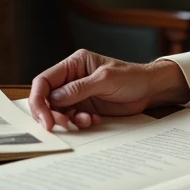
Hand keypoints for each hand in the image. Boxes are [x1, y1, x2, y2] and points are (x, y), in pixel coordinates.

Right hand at [28, 50, 189, 131]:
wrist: (150, 89)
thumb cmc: (132, 77)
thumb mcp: (106, 80)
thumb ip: (79, 88)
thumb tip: (54, 98)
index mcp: (74, 64)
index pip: (45, 81)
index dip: (39, 100)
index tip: (45, 119)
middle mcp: (73, 78)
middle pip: (47, 98)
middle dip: (51, 114)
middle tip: (63, 125)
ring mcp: (78, 94)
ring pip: (58, 110)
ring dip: (67, 119)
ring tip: (84, 121)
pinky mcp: (86, 106)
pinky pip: (72, 117)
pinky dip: (79, 122)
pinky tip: (93, 120)